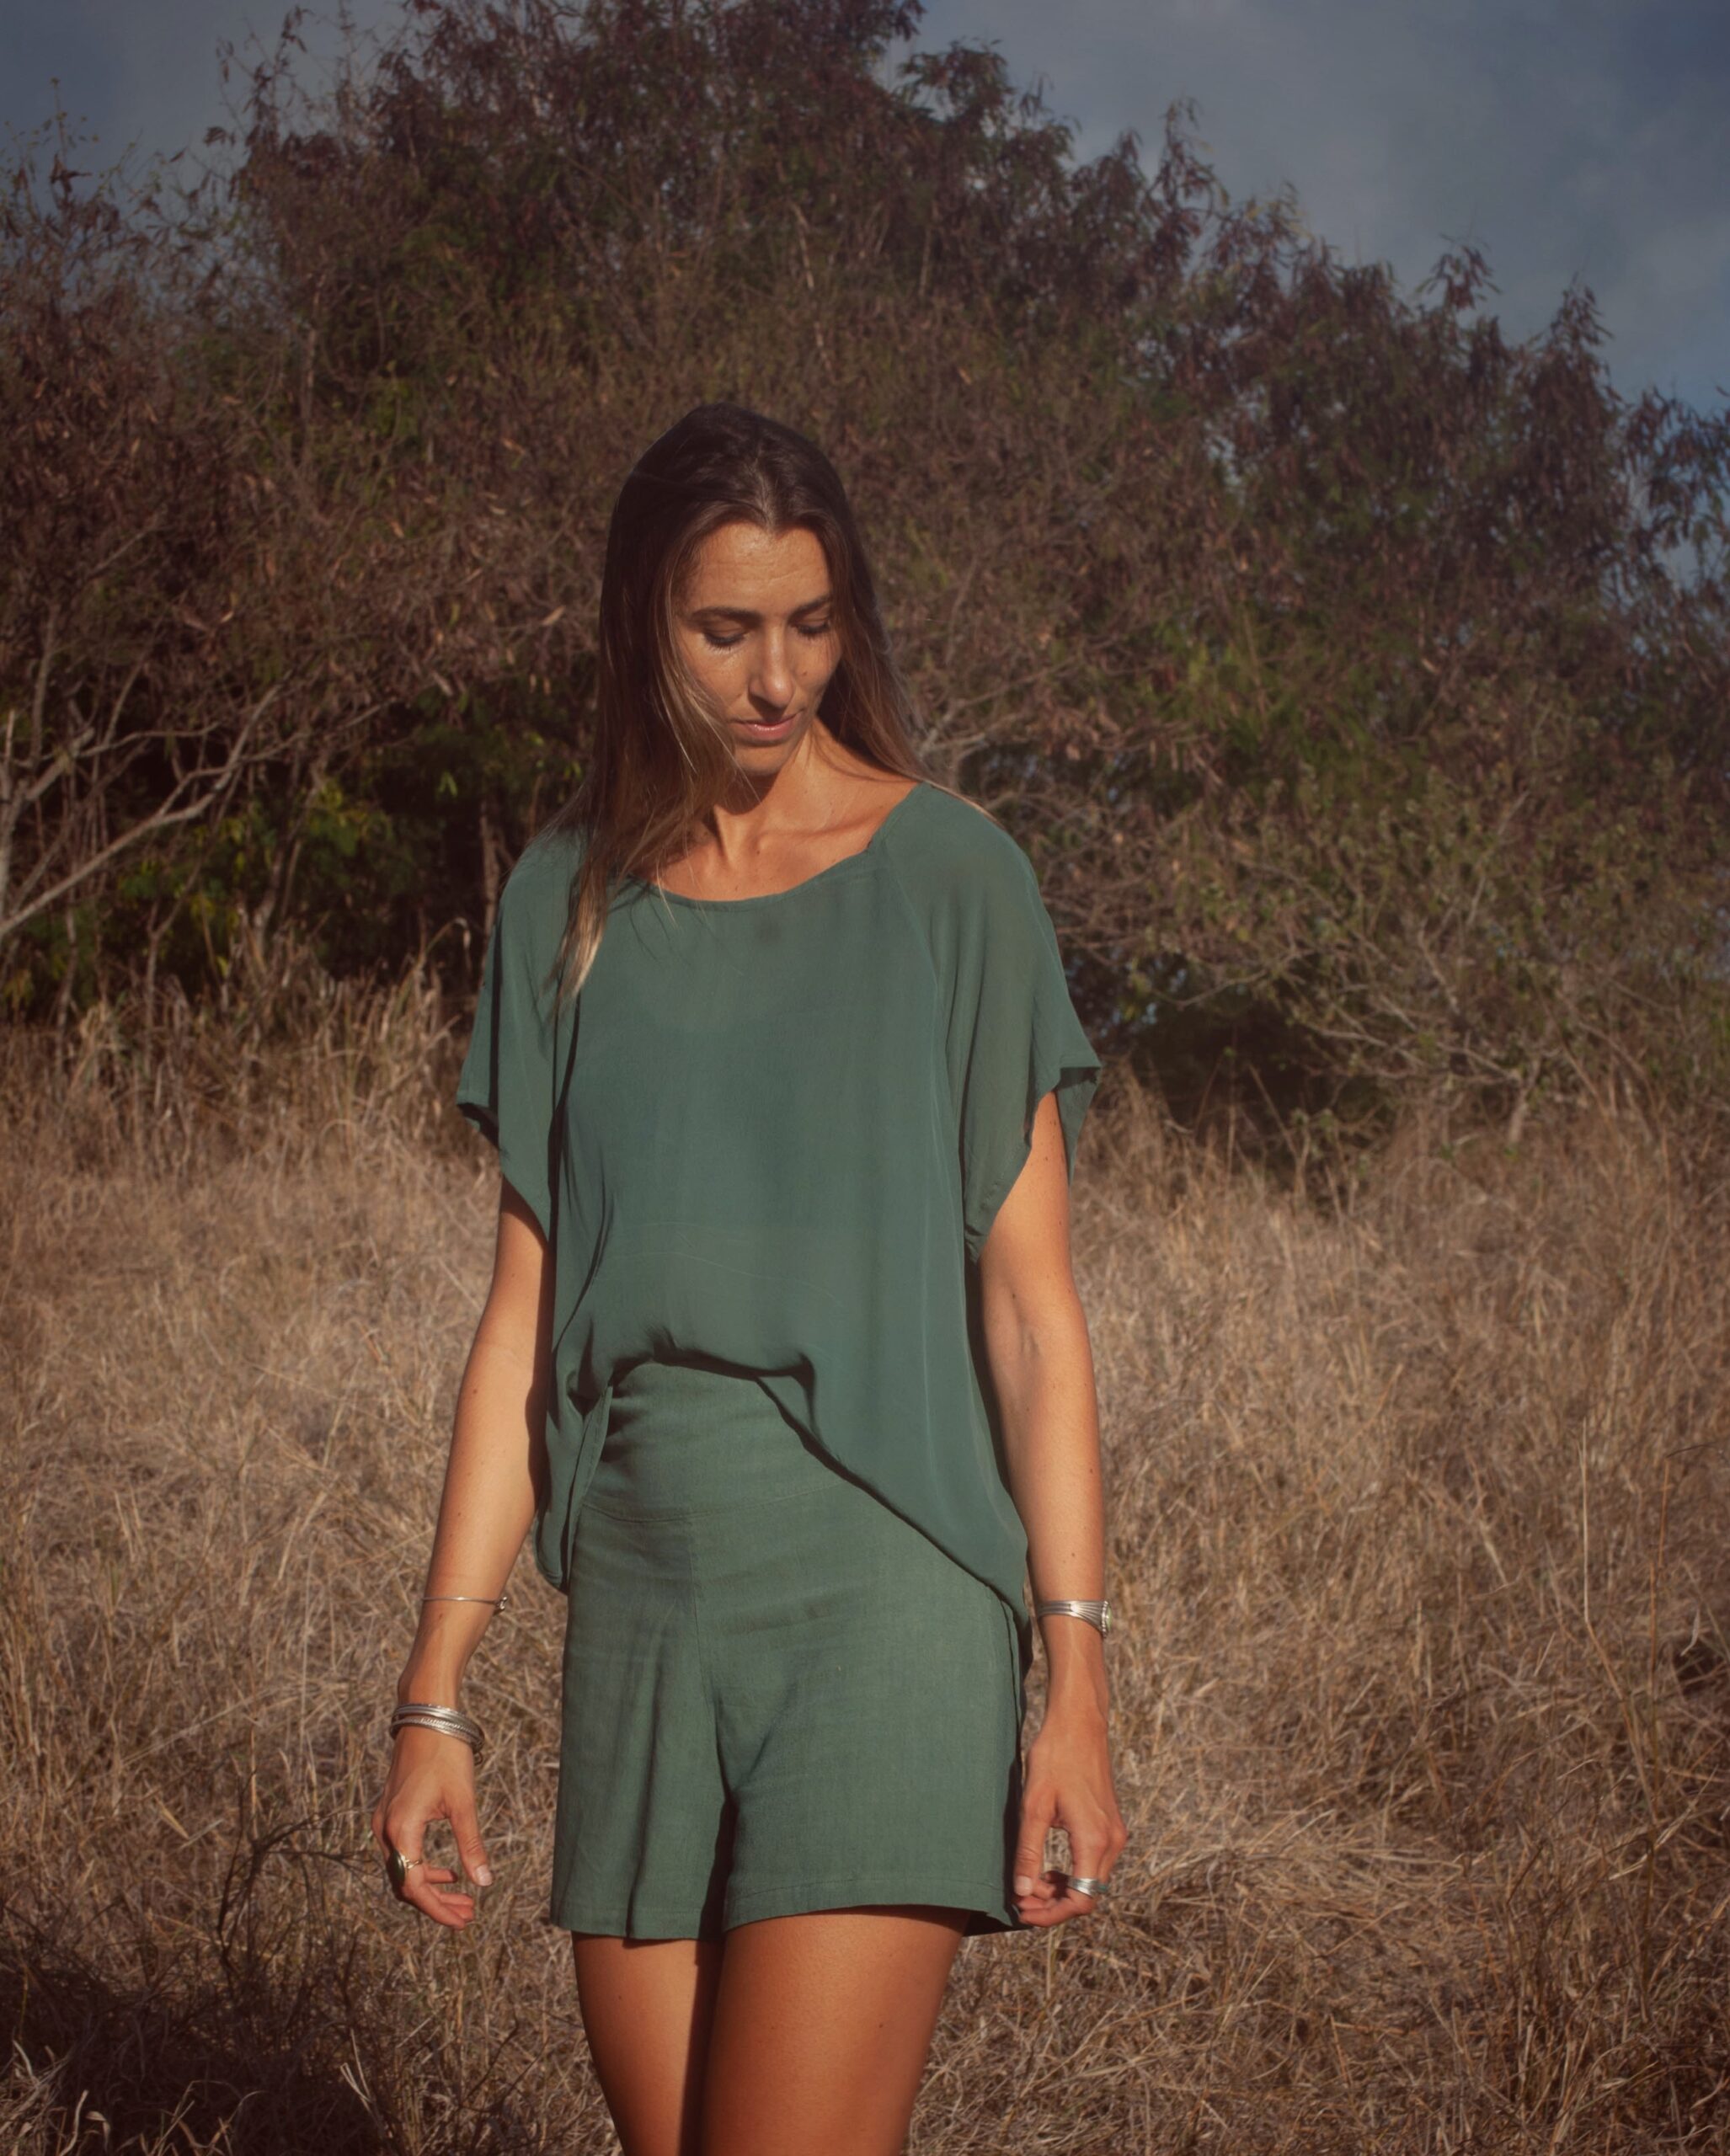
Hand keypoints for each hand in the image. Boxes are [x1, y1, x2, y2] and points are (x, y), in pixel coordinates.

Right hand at [370, 1727, 493, 1927]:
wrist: (425, 1717)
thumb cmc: (446, 1755)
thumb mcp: (463, 1803)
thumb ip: (471, 1845)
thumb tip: (483, 1882)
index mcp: (401, 1830)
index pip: (414, 1886)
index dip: (438, 1909)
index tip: (463, 1921)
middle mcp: (385, 1830)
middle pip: (405, 1884)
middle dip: (437, 1903)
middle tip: (468, 1915)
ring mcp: (383, 1822)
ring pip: (402, 1871)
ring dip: (431, 1887)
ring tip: (463, 1898)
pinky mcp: (389, 1813)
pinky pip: (401, 1854)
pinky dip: (423, 1868)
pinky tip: (449, 1871)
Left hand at [1012, 1703, 1127, 1927]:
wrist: (1079, 1723)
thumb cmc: (1055, 1757)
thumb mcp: (1034, 1805)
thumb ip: (1029, 1851)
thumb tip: (1021, 1890)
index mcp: (1094, 1840)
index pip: (1081, 1900)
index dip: (1051, 1914)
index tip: (1023, 1910)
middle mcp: (1112, 1841)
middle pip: (1088, 1895)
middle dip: (1054, 1905)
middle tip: (1021, 1898)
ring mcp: (1114, 1833)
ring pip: (1091, 1881)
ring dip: (1062, 1891)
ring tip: (1029, 1883)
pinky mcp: (1110, 1825)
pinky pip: (1094, 1864)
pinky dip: (1072, 1874)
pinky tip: (1048, 1869)